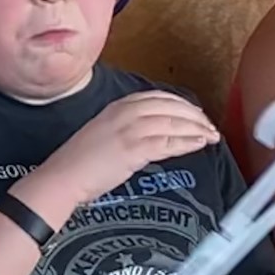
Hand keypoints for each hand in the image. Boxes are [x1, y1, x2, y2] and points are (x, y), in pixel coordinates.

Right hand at [29, 90, 217, 208]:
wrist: (62, 177)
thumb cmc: (79, 162)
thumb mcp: (104, 133)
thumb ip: (126, 128)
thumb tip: (150, 134)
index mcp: (117, 106)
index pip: (159, 97)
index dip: (182, 104)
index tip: (195, 113)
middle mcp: (125, 113)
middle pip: (171, 107)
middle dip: (195, 116)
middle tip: (210, 125)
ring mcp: (129, 129)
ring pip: (173, 122)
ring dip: (197, 128)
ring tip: (211, 136)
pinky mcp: (133, 149)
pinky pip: (168, 142)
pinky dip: (187, 142)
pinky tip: (199, 144)